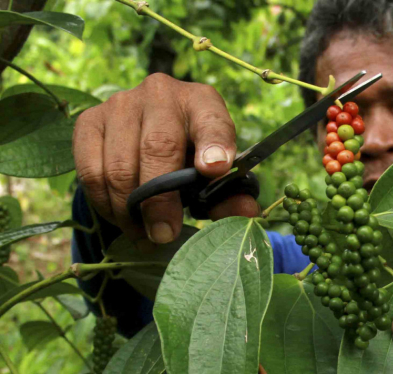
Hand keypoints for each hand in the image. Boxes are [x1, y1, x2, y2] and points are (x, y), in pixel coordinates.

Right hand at [73, 73, 259, 244]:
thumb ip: (229, 193)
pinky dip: (105, 203)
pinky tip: (121, 218)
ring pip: (120, 165)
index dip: (214, 144)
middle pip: (158, 147)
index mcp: (202, 102)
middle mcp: (161, 93)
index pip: (212, 120)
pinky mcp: (89, 120)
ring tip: (144, 234)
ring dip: (130, 210)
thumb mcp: (214, 170)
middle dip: (161, 200)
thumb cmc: (190, 154)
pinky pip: (90, 171)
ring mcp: (121, 103)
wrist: (146, 130)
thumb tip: (247, 215)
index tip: (215, 170)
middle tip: (165, 234)